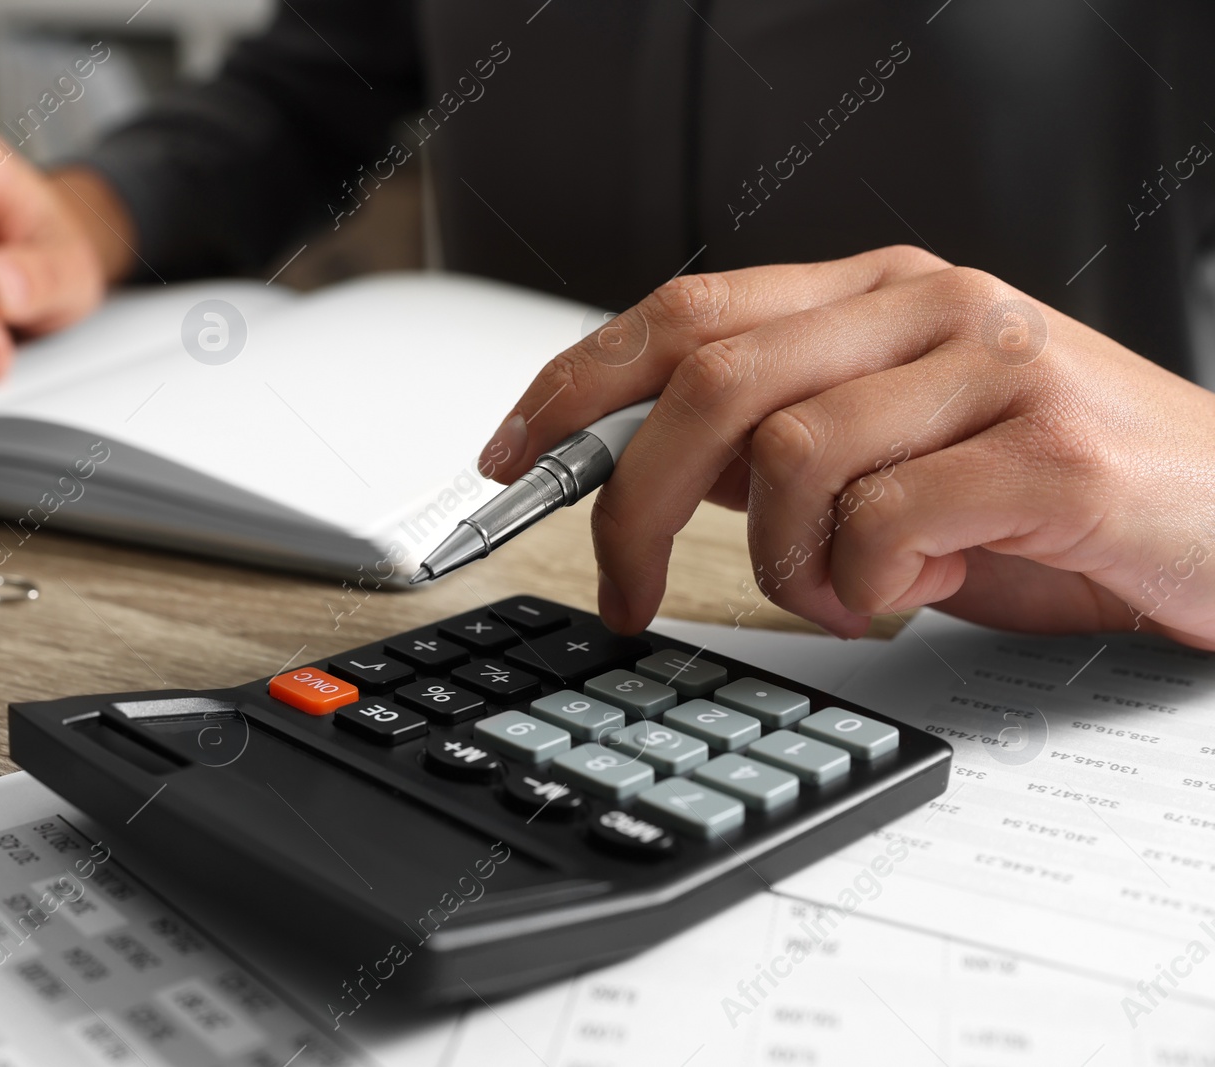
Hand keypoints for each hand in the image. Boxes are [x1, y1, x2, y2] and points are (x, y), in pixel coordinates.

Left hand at [482, 246, 1214, 648]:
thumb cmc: (1055, 489)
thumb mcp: (896, 450)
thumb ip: (784, 435)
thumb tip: (657, 454)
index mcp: (881, 293)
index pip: (687, 310)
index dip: (578, 380)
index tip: (513, 451)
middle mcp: (932, 308)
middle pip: (712, 380)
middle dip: (630, 501)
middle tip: (620, 587)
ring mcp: (999, 370)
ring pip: (791, 459)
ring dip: (782, 561)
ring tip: (844, 588)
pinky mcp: (1053, 457)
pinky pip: (885, 522)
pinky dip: (865, 582)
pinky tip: (913, 584)